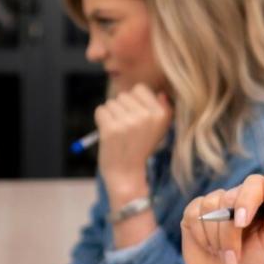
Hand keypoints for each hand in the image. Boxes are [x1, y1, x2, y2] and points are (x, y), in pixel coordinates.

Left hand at [94, 83, 171, 198]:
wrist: (126, 174)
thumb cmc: (140, 149)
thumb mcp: (159, 131)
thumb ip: (163, 111)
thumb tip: (160, 93)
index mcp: (159, 115)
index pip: (140, 88)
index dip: (133, 101)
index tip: (135, 117)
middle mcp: (145, 117)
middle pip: (123, 95)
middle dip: (121, 109)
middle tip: (125, 129)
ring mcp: (128, 123)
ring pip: (111, 103)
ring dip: (111, 115)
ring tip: (118, 132)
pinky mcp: (111, 129)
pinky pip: (100, 110)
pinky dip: (101, 120)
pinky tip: (108, 133)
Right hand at [180, 172, 263, 263]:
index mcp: (260, 201)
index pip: (255, 182)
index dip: (248, 199)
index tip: (243, 222)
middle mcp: (237, 198)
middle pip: (230, 196)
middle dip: (230, 231)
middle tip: (233, 255)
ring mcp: (214, 204)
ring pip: (211, 206)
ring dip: (217, 239)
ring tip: (223, 255)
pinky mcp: (193, 212)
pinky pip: (194, 214)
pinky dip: (202, 237)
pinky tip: (208, 247)